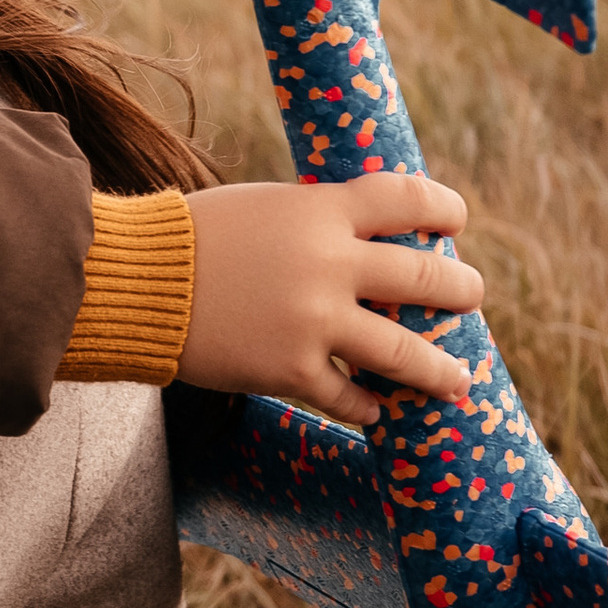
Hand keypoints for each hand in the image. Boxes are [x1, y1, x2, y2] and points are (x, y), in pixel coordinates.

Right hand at [177, 175, 483, 427]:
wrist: (136, 282)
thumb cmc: (191, 238)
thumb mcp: (263, 208)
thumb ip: (315, 222)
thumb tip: (363, 241)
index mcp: (321, 212)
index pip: (406, 199)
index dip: (443, 207)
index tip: (457, 220)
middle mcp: (330, 265)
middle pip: (424, 276)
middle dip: (460, 289)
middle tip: (470, 297)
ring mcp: (314, 322)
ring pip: (405, 353)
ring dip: (440, 368)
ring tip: (459, 378)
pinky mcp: (291, 371)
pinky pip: (349, 396)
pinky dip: (367, 405)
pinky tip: (376, 409)